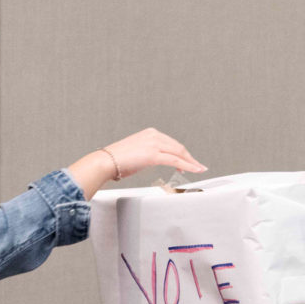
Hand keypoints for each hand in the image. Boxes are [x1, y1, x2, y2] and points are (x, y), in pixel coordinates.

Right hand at [68, 128, 205, 198]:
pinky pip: (175, 160)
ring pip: (179, 153)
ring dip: (191, 162)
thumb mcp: (136, 153)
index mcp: (150, 133)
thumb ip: (148, 154)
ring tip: (199, 169)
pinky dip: (187, 166)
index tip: (189, 160)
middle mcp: (154, 135)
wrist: (105, 161)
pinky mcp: (153, 154)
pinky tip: (194, 170)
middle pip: (178, 147)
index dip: (182, 153)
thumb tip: (153, 161)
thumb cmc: (117, 160)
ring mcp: (154, 144)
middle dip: (190, 158)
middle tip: (199, 166)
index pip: (171, 143)